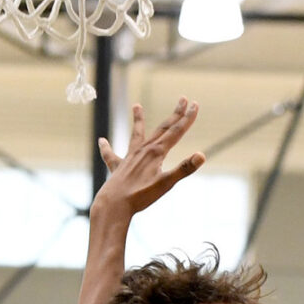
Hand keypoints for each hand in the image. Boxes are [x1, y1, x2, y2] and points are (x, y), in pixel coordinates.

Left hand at [93, 98, 205, 216]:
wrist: (114, 204)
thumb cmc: (140, 195)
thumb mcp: (166, 184)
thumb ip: (184, 169)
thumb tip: (202, 155)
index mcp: (156, 153)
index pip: (176, 132)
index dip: (187, 118)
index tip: (195, 104)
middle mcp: (143, 150)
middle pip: (162, 129)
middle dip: (175, 115)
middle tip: (183, 99)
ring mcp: (129, 158)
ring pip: (136, 135)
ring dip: (138, 120)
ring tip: (136, 106)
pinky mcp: (117, 168)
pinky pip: (111, 155)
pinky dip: (106, 148)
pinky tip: (101, 141)